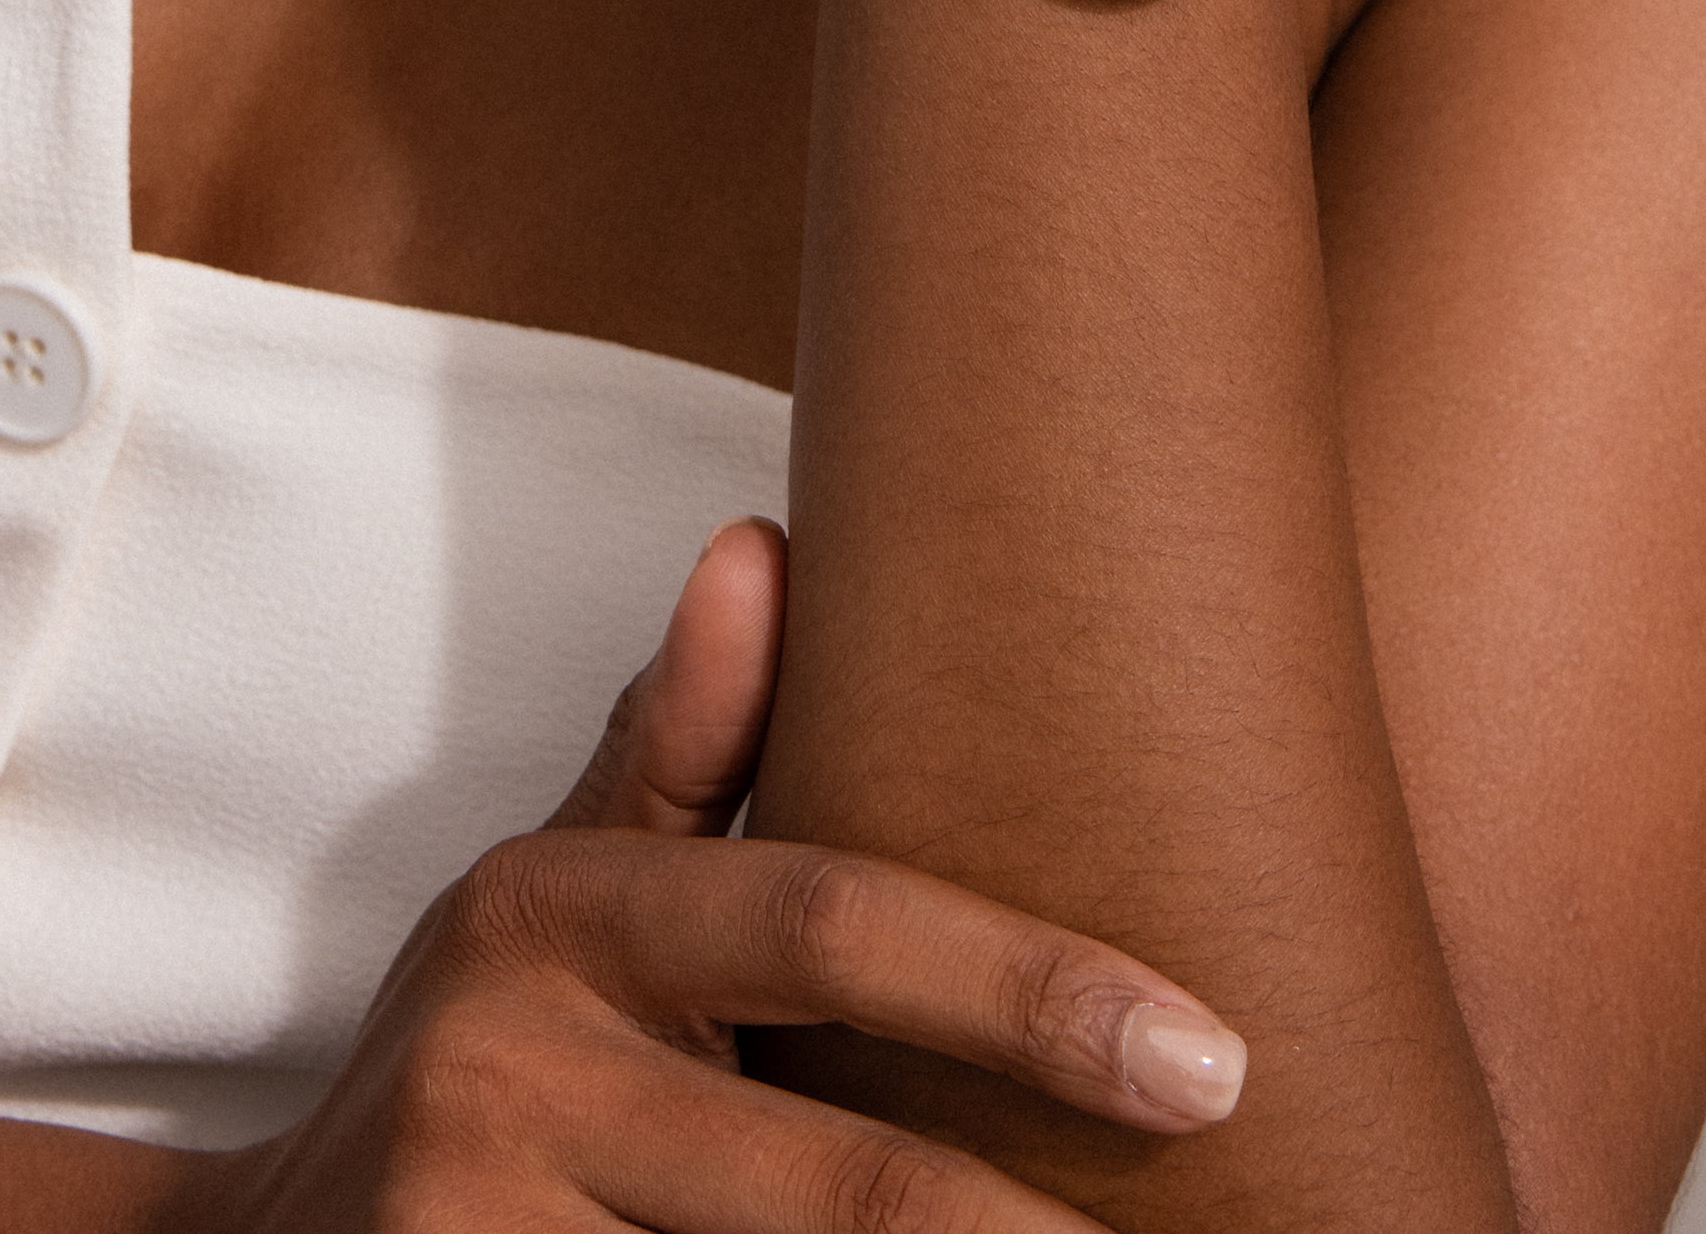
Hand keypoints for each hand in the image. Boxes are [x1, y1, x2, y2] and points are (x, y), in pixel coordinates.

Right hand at [186, 520, 1247, 1233]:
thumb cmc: (471, 1064)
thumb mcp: (549, 894)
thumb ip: (672, 748)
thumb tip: (761, 542)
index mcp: (558, 918)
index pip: (829, 929)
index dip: (1026, 992)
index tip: (1208, 1053)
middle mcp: (508, 1074)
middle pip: (835, 1177)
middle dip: (1032, 1230)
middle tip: (1234, 1232)